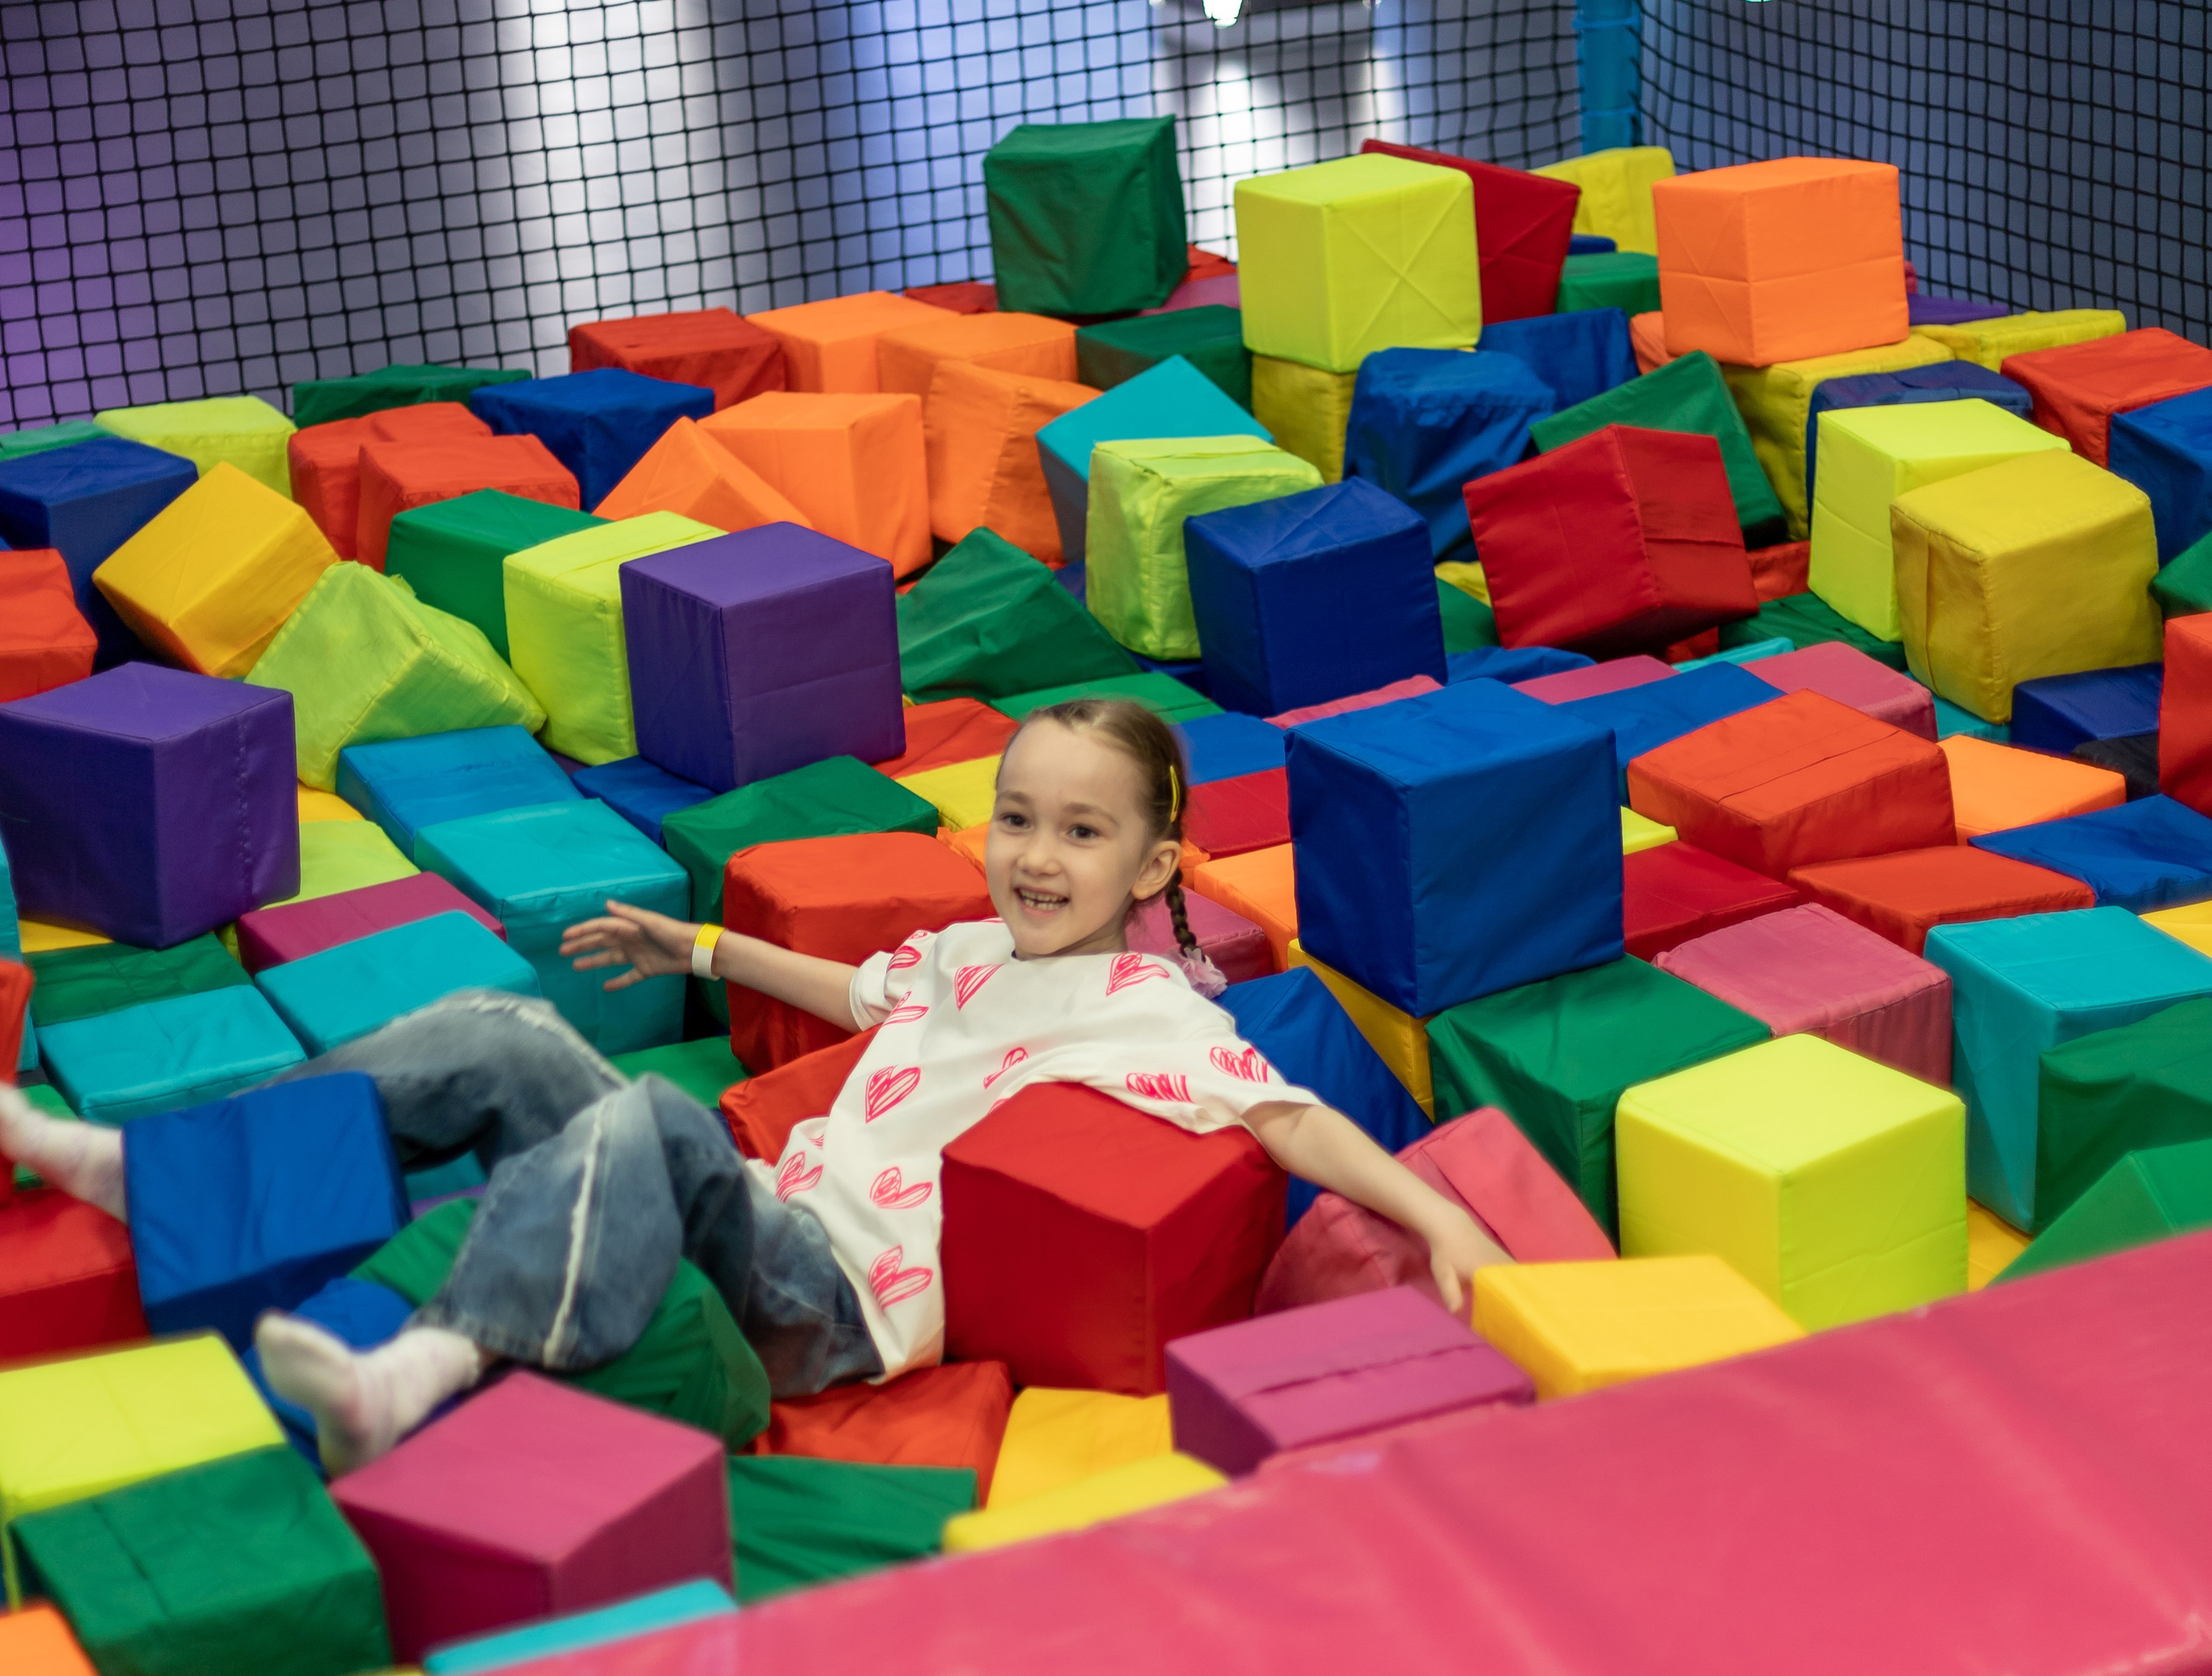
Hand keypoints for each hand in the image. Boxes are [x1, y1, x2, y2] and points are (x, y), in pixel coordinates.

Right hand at [559, 900, 702, 990]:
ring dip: (593, 961)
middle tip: (562, 951)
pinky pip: (628, 977)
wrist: (693, 950)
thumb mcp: (649, 921)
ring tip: (576, 966)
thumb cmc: (671, 932)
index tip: (565, 936)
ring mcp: (637, 956)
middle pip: (601, 942)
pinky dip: (618, 982)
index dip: (583, 931)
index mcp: (629, 927)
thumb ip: (628, 913)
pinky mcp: (646, 970)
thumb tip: (606, 903)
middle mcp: (630, 940)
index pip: (601, 927)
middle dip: (582, 945)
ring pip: (610, 959)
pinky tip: (606, 987)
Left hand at [1422, 1205, 1512, 1317]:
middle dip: (1521, 1303)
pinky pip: (1516, 1273)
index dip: (1513, 1308)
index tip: (1517, 1321)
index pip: (1506, 1294)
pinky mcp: (1505, 1256)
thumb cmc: (1446, 1252)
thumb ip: (1450, 1292)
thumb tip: (1455, 1311)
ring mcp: (1505, 1259)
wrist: (1452, 1226)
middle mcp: (1501, 1265)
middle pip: (1517, 1288)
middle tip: (1523, 1320)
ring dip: (1522, 1293)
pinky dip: (1519, 1284)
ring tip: (1524, 1311)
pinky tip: (1521, 1296)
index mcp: (1487, 1272)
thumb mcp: (1443, 1274)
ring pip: (1519, 1280)